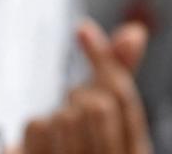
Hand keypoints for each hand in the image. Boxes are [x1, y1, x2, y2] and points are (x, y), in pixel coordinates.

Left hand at [6, 19, 152, 153]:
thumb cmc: (83, 142)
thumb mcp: (109, 110)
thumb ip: (120, 71)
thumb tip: (136, 32)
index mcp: (136, 150)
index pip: (124, 96)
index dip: (104, 58)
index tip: (83, 30)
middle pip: (97, 106)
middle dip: (79, 97)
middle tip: (74, 111)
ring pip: (66, 116)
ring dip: (57, 117)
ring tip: (61, 137)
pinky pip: (38, 125)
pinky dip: (35, 131)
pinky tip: (43, 148)